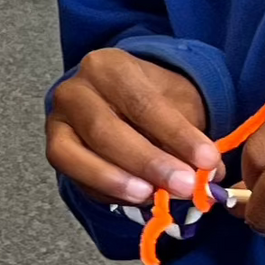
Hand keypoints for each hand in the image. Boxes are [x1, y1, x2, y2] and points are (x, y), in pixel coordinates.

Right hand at [46, 48, 218, 206]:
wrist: (123, 102)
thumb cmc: (154, 101)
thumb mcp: (179, 104)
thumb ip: (190, 135)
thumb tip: (209, 173)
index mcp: (109, 67)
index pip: (142, 103)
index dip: (176, 134)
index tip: (207, 160)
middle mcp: (76, 89)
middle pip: (105, 129)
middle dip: (148, 162)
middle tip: (184, 185)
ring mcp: (58, 120)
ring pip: (77, 154)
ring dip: (117, 181)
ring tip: (153, 196)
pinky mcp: (55, 149)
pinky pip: (73, 175)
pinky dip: (104, 191)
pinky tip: (134, 197)